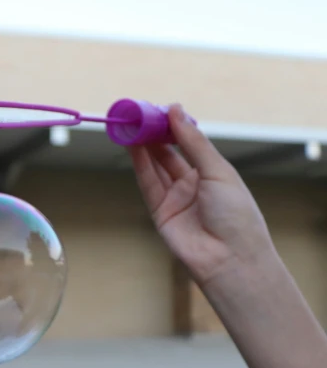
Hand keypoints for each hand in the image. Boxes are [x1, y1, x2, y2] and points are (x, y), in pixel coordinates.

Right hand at [128, 105, 276, 287]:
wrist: (230, 258)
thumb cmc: (235, 213)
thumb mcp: (217, 171)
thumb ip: (193, 142)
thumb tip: (176, 110)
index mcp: (213, 172)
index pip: (189, 144)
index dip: (174, 127)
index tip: (159, 109)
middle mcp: (192, 183)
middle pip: (168, 154)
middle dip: (154, 134)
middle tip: (138, 115)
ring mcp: (175, 198)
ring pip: (155, 166)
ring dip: (142, 146)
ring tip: (131, 126)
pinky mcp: (160, 212)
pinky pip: (148, 183)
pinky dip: (139, 164)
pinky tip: (132, 147)